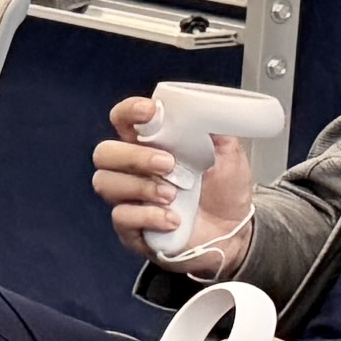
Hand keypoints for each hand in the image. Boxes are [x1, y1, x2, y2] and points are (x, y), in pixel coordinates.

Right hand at [90, 95, 244, 270]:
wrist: (236, 232)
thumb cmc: (225, 191)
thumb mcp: (229, 154)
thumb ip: (216, 129)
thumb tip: (205, 109)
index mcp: (151, 144)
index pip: (123, 120)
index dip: (129, 112)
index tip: (150, 111)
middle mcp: (133, 170)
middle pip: (104, 153)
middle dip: (134, 156)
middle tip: (168, 164)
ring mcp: (129, 199)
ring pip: (105, 183)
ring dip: (140, 187)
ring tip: (172, 195)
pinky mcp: (132, 229)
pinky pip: (121, 217)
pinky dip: (148, 216)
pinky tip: (173, 220)